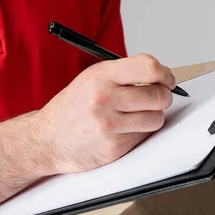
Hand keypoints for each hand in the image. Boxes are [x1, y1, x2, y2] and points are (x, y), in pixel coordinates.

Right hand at [38, 54, 176, 173]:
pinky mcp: (114, 146)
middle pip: (158, 96)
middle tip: (156, 98)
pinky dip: (139, 132)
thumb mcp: (91, 79)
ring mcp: (109, 125)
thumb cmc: (72, 108)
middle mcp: (105, 99)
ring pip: (156, 118)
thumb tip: (161, 75)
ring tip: (137, 115)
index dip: (165, 74)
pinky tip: (124, 129)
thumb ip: (123, 74)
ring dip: (152, 117)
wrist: (47, 139)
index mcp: (101, 76)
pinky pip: (144, 136)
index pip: (148, 67)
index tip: (167, 80)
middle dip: (163, 97)